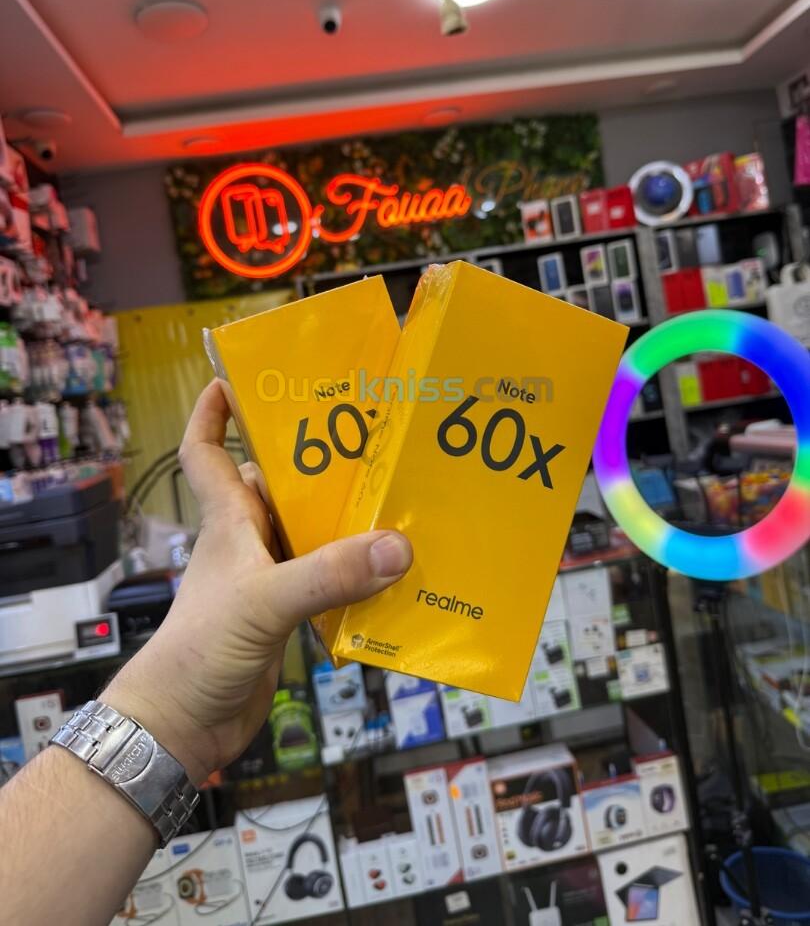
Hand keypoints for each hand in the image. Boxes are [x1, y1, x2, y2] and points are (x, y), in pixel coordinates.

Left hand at [102, 379, 411, 783]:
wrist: (183, 725)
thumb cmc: (200, 650)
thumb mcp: (264, 602)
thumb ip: (328, 575)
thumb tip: (397, 545)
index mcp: (229, 520)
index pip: (208, 450)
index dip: (215, 411)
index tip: (238, 377)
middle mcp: (248, 541)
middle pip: (280, 484)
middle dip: (318, 462)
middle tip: (372, 438)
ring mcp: (267, 579)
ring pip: (310, 533)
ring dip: (347, 522)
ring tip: (400, 499)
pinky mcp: (286, 617)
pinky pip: (327, 581)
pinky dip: (356, 575)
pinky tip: (395, 574)